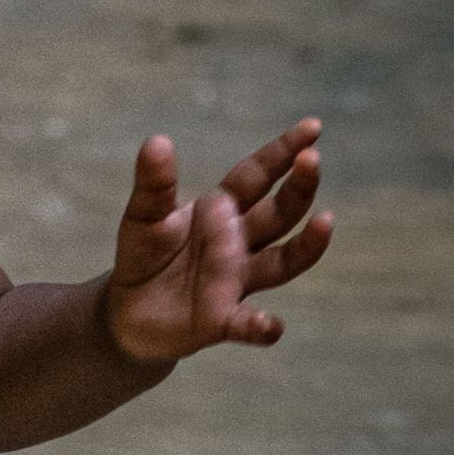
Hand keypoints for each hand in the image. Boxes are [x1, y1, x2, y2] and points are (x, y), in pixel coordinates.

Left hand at [105, 119, 333, 364]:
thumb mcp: (143, 216)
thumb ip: (154, 185)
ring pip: (282, 262)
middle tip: (312, 161)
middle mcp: (240, 243)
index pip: (258, 176)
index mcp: (222, 211)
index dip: (283, 152)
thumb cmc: (144, 256)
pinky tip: (271, 326)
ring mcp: (236, 281)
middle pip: (279, 213)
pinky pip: (247, 325)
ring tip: (325, 222)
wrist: (128, 312)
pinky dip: (261, 326)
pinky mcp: (221, 320)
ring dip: (306, 246)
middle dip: (299, 187)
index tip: (312, 128)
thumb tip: (158, 141)